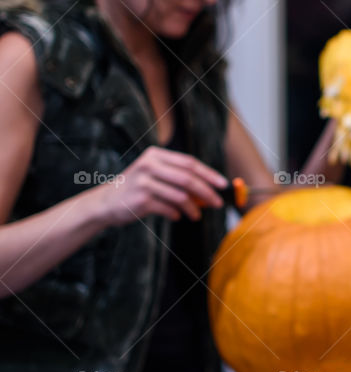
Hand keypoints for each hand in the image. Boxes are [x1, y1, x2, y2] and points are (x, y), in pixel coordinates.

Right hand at [91, 146, 227, 225]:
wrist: (105, 203)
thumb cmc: (138, 188)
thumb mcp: (155, 175)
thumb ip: (178, 178)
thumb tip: (211, 190)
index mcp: (155, 155)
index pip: (189, 163)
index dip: (209, 174)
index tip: (224, 185)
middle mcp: (148, 165)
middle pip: (188, 179)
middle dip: (207, 192)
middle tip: (218, 203)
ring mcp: (143, 183)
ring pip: (180, 196)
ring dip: (193, 208)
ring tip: (196, 215)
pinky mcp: (140, 200)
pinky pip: (168, 209)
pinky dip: (176, 214)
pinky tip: (176, 217)